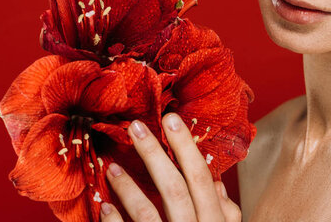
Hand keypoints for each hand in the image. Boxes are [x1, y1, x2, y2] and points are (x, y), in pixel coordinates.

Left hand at [99, 112, 241, 221]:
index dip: (186, 146)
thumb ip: (227, 212)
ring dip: (129, 188)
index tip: (171, 118)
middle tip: (137, 127)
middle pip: (175, 188)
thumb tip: (214, 181)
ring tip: (112, 166)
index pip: (200, 177)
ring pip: (150, 214)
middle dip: (156, 154)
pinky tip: (103, 206)